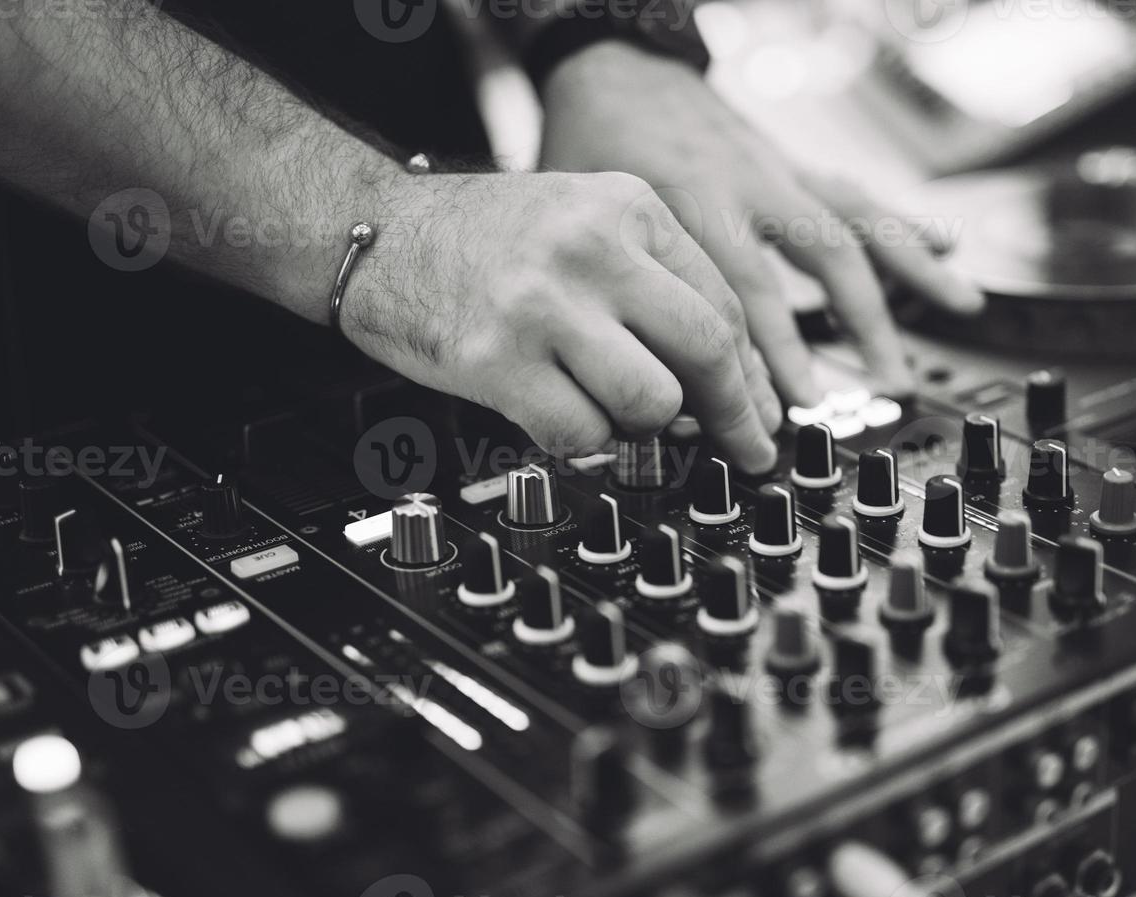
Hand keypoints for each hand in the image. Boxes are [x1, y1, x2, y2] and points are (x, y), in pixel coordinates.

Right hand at [344, 171, 782, 472]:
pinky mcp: (496, 360)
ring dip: (644, 428)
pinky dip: (580, 441)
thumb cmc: (482, 239)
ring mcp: (543, 305)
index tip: (763, 414)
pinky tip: (557, 413)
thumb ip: (653, 283)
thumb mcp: (584, 222)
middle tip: (746, 451)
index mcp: (627, 207)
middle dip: (736, 416)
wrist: (372, 231)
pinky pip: (580, 433)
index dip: (752, 374)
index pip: (724, 303)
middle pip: (706, 350)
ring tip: (611, 410)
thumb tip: (725, 378)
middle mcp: (592, 248)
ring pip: (652, 402)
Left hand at [539, 41, 984, 405]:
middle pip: (814, 263)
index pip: (737, 296)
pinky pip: (858, 196)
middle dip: (852, 332)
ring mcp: (775, 174)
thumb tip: (641, 374)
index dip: (766, 360)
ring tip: (948, 319)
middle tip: (879, 388)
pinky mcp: (790, 166)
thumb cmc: (588, 142)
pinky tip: (948, 246)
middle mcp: (743, 186)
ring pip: (853, 228)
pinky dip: (905, 224)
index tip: (789, 409)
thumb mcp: (585, 219)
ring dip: (906, 279)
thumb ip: (616, 289)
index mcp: (687, 203)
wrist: (611, 62)